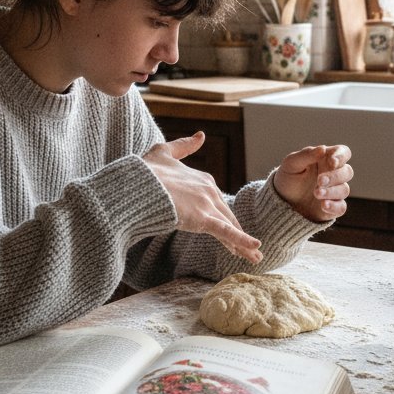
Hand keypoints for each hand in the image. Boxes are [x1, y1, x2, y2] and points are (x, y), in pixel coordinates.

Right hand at [144, 133, 262, 262]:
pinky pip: (226, 232)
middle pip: (227, 216)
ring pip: (229, 227)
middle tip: (252, 250)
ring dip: (244, 244)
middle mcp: (209, 191)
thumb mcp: (164, 152)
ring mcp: (207, 205)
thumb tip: (201, 135)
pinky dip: (242, 240)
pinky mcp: (202, 219)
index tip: (230, 230)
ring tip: (257, 258)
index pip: (217, 202)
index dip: (223, 217)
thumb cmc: (146, 171)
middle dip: (239, 233)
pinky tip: (255, 248)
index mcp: (203, 179)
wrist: (136, 185)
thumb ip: (184, 145)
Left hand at [273, 145, 352, 222]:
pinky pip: (341, 207)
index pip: (343, 152)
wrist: (280, 201)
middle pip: (347, 172)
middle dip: (334, 176)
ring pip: (344, 189)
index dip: (341, 156)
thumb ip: (306, 155)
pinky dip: (334, 206)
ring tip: (316, 193)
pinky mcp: (333, 207)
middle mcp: (334, 174)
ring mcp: (334, 191)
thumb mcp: (291, 163)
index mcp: (326, 159)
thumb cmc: (288, 177)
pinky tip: (324, 205)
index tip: (332, 162)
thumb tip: (323, 148)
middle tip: (319, 181)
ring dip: (332, 191)